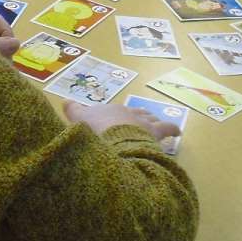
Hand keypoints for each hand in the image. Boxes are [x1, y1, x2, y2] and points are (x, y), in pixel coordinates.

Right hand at [63, 102, 180, 142]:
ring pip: (151, 118)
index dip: (117, 118)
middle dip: (139, 117)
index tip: (116, 123)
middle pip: (136, 112)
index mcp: (111, 111)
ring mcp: (143, 123)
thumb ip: (73, 111)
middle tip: (141, 122)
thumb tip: (64, 101)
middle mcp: (129, 113)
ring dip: (154, 122)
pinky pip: (168, 129)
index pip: (116, 113)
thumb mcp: (78, 120)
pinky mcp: (155, 133)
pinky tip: (177, 133)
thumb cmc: (93, 131)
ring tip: (158, 126)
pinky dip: (172, 130)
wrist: (111, 139)